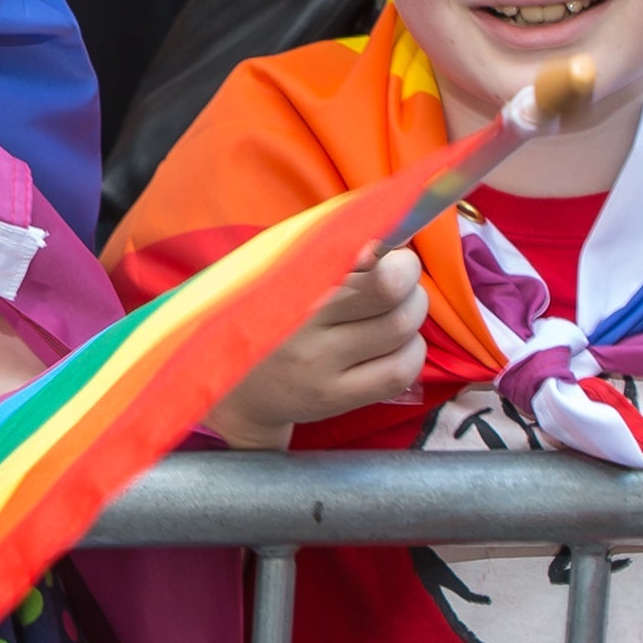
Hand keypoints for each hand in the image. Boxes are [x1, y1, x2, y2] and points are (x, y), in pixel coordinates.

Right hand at [209, 248, 426, 449]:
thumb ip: (324, 253)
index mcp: (287, 286)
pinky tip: (397, 343)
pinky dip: (412, 350)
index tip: (387, 254)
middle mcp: (302, 328)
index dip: (393, 258)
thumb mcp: (275, 273)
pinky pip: (398, 372)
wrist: (230, 386)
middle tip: (398, 277)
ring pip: (399, 329)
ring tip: (395, 307)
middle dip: (408, 278)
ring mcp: (319, 368)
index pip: (366, 269)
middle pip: (390, 292)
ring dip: (411, 311)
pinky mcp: (334, 399)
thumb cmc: (262, 314)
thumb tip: (386, 243)